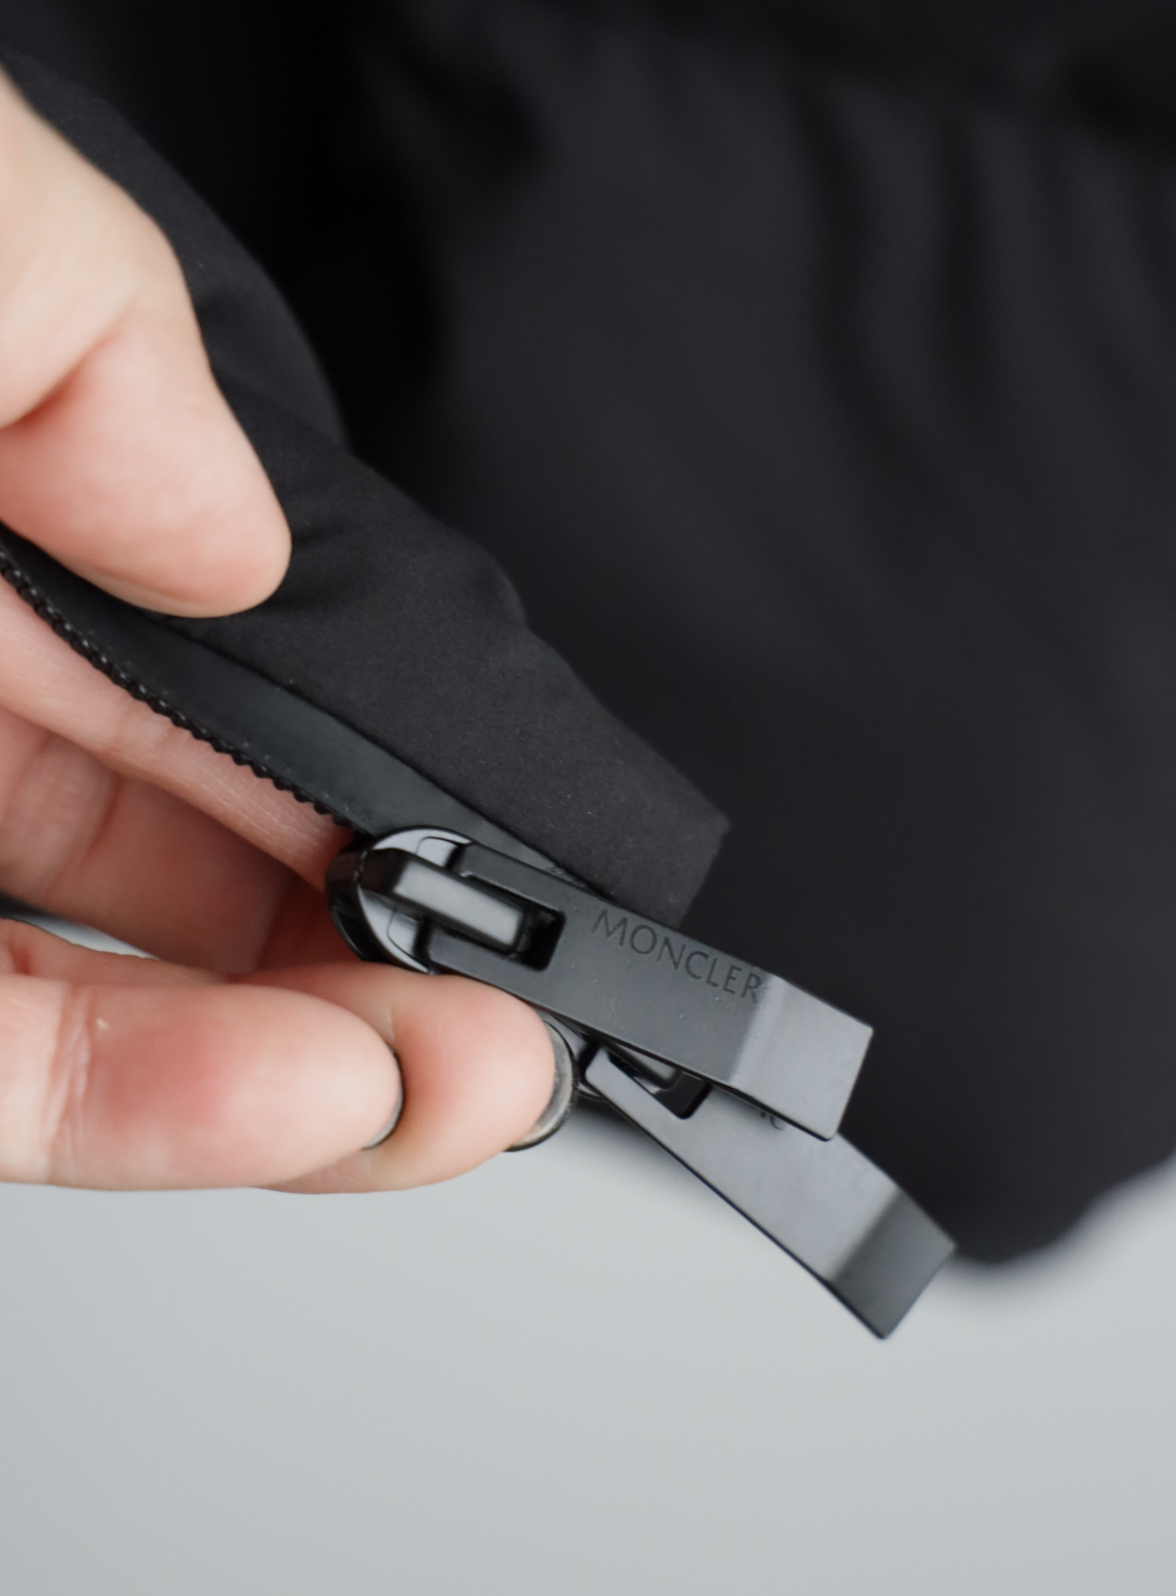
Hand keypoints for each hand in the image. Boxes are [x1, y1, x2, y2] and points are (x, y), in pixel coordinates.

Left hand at [0, 73, 554, 1189]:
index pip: (195, 664)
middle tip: (545, 993)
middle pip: (189, 860)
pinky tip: (339, 1105)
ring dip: (329, 1068)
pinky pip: (1, 1082)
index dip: (367, 755)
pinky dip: (171, 1113)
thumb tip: (237, 542)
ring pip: (118, 1006)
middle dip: (387, 944)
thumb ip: (85, 327)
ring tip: (496, 1080)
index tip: (512, 825)